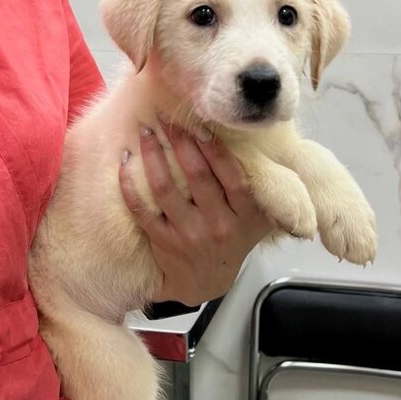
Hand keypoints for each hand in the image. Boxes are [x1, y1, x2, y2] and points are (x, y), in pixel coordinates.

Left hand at [119, 120, 274, 305]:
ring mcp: (189, 235)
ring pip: (166, 190)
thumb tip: (275, 146)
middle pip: (198, 177)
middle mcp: (218, 225)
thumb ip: (268, 188)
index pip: (233, 177)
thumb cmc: (234, 240)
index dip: (216, 150)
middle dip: (181, 142)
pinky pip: (142, 211)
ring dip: (153, 157)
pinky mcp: (163, 242)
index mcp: (245, 215)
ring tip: (145, 132)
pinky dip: (130, 186)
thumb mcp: (260, 219)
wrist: (208, 282)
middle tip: (167, 117)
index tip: (201, 125)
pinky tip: (125, 163)